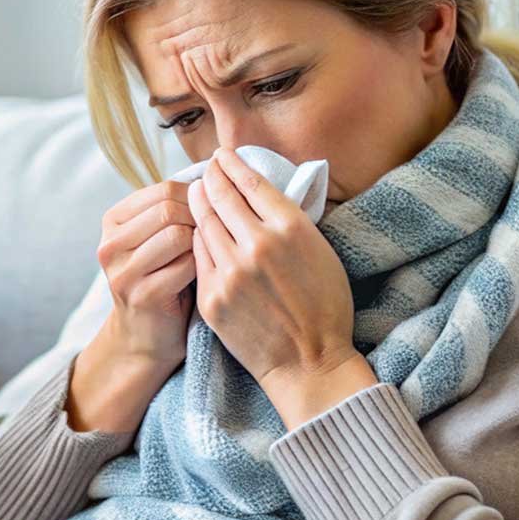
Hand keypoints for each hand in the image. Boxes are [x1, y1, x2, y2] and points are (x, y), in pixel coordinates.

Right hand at [67, 180, 197, 431]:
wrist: (147, 336)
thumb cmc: (164, 279)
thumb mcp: (159, 238)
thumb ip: (174, 208)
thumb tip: (214, 172)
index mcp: (113, 221)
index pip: (164, 190)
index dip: (196, 199)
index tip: (211, 217)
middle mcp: (110, 244)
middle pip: (169, 209)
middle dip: (199, 220)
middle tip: (214, 239)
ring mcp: (121, 271)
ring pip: (176, 234)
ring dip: (201, 243)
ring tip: (209, 256)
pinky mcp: (140, 295)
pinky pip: (185, 265)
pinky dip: (202, 267)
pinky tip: (206, 276)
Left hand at [188, 148, 378, 428]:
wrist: (308, 363)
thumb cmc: (324, 307)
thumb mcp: (321, 252)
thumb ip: (289, 221)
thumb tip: (260, 191)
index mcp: (291, 229)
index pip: (251, 182)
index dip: (232, 164)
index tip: (222, 156)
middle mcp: (257, 245)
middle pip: (221, 197)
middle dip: (210, 178)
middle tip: (205, 169)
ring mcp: (230, 272)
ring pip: (204, 224)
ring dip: (198, 204)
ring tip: (195, 193)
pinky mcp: (212, 297)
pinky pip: (198, 257)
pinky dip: (197, 239)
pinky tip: (197, 231)